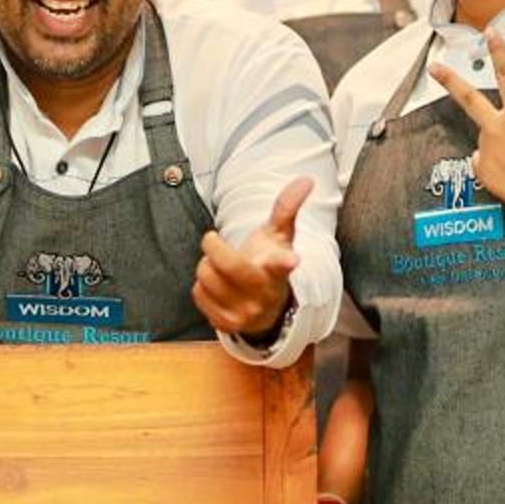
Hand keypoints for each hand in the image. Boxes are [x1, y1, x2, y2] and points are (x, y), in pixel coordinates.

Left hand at [193, 175, 311, 340]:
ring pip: (207, 277)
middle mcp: (265, 293)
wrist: (266, 308)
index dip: (286, 261)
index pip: (283, 264)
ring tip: (218, 267)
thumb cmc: (269, 263)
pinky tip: (215, 286)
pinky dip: (201, 285)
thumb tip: (306, 179)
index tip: (293, 260)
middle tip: (211, 238)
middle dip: (213, 246)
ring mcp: (246, 312)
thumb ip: (287, 207)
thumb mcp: (279, 237)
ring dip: (205, 265)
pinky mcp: (227, 324)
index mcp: (278, 269)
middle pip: (230, 266)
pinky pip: (198, 294)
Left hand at [425, 30, 504, 233]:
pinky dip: (497, 166)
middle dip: (450, 80)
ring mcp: (488, 152)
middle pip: (469, 98)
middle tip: (435, 68)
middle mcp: (499, 130)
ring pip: (487, 140)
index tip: (490, 32)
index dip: (499, 50)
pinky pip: (485, 162)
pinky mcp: (483, 173)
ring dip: (501, 145)